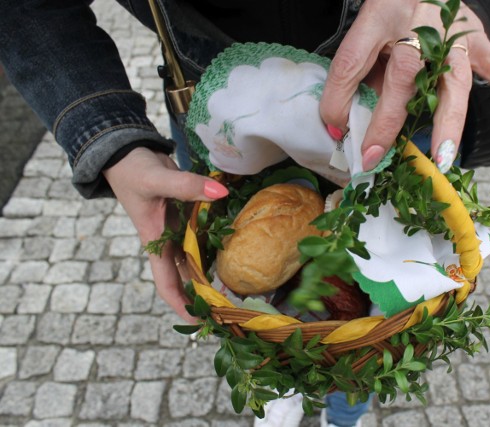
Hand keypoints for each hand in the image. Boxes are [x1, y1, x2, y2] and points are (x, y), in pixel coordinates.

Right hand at [102, 147, 227, 321]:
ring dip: (213, 275)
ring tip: (239, 292)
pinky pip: (204, 237)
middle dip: (205, 297)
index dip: (181, 305)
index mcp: (155, 243)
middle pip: (187, 278)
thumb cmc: (133, 171)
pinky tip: (236, 253)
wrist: (126, 153)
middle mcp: (167, 242)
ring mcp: (177, 231)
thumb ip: (187, 185)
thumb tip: (220, 193)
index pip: (167, 284)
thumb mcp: (157, 179)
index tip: (199, 324)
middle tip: (233, 313)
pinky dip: (217, 246)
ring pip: (198, 260)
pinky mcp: (186, 217)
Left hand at [319, 0, 489, 171]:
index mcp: (381, 18)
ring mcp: (452, 35)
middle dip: (388, 122)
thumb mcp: (365, 31)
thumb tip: (340, 122)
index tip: (336, 132)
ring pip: (451, 83)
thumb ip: (352, 73)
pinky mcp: (475, 38)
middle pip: (404, 78)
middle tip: (376, 157)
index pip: (354, 62)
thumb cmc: (392, 10)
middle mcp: (418, 29)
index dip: (339, 99)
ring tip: (442, 156)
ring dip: (447, 122)